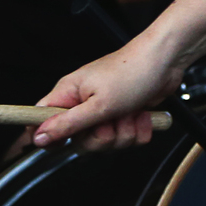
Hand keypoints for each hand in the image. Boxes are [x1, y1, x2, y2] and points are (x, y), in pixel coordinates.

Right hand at [31, 38, 183, 150]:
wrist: (167, 61)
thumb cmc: (132, 71)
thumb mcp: (98, 104)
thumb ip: (67, 124)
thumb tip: (38, 136)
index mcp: (69, 94)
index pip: (40, 119)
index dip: (46, 136)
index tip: (61, 144)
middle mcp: (84, 103)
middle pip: (81, 141)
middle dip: (102, 137)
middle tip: (111, 119)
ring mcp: (105, 110)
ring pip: (107, 142)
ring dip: (125, 131)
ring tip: (130, 111)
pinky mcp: (124, 116)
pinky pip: (127, 138)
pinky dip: (138, 129)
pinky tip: (141, 114)